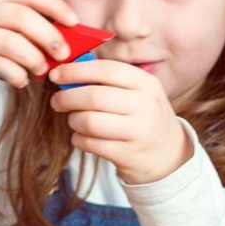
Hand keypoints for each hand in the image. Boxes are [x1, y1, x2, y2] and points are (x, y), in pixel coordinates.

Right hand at [0, 0, 77, 131]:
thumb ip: (24, 30)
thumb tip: (68, 40)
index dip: (55, 6)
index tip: (75, 22)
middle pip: (22, 17)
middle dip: (49, 36)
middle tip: (63, 54)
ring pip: (12, 43)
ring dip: (34, 59)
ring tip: (41, 71)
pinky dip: (16, 75)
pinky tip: (20, 80)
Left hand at [48, 59, 191, 184]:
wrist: (168, 155)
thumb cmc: (143, 118)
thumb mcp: (138, 93)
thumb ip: (108, 81)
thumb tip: (67, 71)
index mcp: (146, 84)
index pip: (106, 70)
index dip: (76, 71)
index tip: (56, 75)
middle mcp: (146, 106)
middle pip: (94, 96)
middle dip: (67, 97)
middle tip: (57, 101)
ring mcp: (139, 132)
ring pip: (89, 122)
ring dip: (73, 120)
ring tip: (74, 120)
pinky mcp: (129, 155)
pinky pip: (91, 144)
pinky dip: (79, 139)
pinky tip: (82, 137)